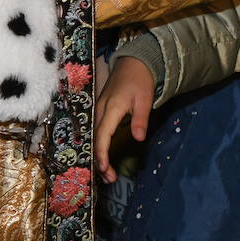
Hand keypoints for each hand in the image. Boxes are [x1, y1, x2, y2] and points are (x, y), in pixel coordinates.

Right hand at [94, 56, 155, 182]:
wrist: (133, 62)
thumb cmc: (140, 80)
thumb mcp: (145, 99)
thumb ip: (140, 119)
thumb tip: (139, 138)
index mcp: (111, 108)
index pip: (102, 136)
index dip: (102, 154)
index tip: (105, 170)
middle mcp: (100, 110)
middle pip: (95, 139)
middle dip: (100, 160)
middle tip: (110, 178)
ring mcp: (99, 109)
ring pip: (95, 136)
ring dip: (99, 154)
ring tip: (107, 173)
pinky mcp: (101, 109)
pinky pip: (97, 130)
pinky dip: (99, 145)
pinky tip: (105, 155)